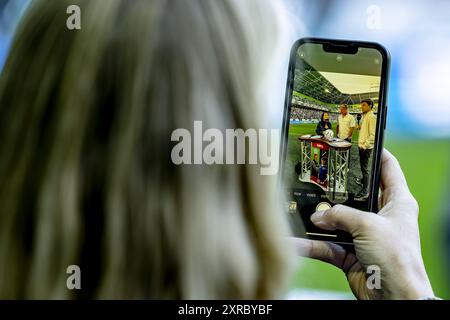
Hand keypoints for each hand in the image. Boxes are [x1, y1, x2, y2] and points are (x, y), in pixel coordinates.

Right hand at [291, 149, 433, 299]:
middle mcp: (380, 217)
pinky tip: (294, 241)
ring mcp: (363, 236)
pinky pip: (326, 245)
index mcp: (397, 202)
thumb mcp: (368, 226)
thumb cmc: (397, 258)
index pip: (388, 169)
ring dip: (317, 220)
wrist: (395, 299)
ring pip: (335, 221)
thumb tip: (317, 215)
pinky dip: (310, 244)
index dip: (374, 153)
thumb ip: (340, 215)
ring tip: (298, 209)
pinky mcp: (350, 254)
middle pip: (355, 195)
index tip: (356, 142)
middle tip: (316, 174)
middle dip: (334, 187)